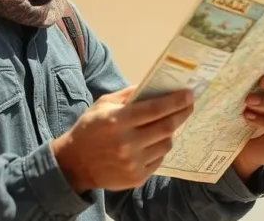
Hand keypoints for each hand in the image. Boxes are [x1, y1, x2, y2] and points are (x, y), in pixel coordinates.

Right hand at [52, 85, 193, 192]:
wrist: (74, 164)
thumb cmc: (90, 129)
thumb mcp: (103, 104)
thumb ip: (128, 94)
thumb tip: (154, 86)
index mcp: (118, 120)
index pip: (156, 108)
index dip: (176, 101)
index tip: (188, 94)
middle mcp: (127, 143)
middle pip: (167, 126)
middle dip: (182, 113)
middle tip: (189, 105)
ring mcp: (133, 162)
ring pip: (166, 144)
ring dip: (170, 132)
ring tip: (166, 125)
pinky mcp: (136, 177)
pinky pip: (159, 159)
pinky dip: (160, 149)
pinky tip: (153, 143)